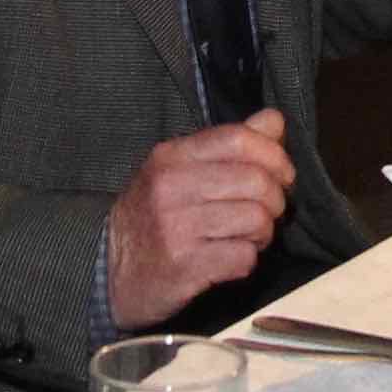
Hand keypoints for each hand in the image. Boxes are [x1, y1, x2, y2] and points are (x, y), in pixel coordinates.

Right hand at [106, 114, 297, 329]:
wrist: (109, 271)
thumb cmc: (152, 218)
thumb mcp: (179, 171)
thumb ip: (228, 145)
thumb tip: (274, 120)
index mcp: (171, 156)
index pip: (239, 138)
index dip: (275, 156)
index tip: (282, 175)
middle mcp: (171, 186)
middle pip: (257, 181)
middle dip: (275, 200)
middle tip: (266, 213)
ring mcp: (176, 227)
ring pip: (256, 219)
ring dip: (262, 233)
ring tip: (247, 237)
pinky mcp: (185, 265)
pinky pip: (244, 257)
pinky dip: (247, 260)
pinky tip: (231, 258)